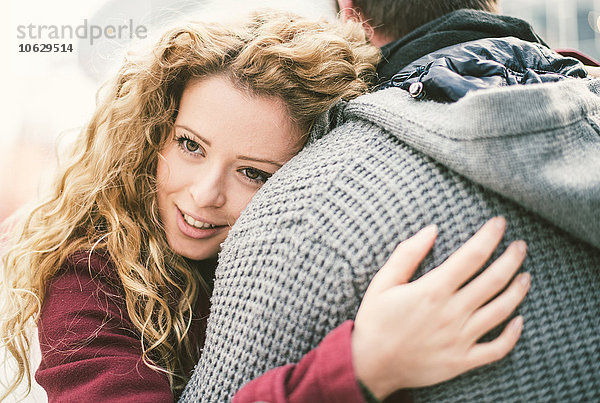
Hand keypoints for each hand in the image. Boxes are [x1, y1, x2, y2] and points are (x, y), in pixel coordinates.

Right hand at [352, 217, 529, 399]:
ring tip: (526, 275)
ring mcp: (460, 338)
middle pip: (493, 280)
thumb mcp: (382, 282)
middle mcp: (452, 312)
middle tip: (520, 245)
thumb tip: (432, 229)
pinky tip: (519, 320)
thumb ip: (407, 254)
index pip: (471, 256)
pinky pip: (497, 349)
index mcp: (433, 290)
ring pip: (501, 310)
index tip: (499, 223)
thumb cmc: (375, 321)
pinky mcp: (462, 360)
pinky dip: (512, 335)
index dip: (489, 237)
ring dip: (518, 290)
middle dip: (511, 258)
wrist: (370, 365)